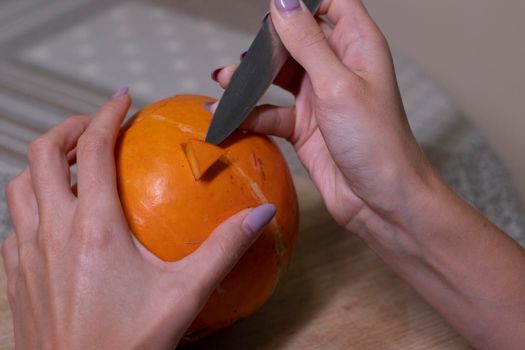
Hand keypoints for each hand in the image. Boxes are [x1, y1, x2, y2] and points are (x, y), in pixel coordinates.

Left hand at [1, 90, 274, 348]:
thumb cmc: (128, 345)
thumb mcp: (186, 295)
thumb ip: (225, 248)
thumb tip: (260, 216)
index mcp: (93, 228)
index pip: (95, 149)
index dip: (107, 114)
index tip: (122, 100)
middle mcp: (51, 232)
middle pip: (42, 154)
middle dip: (68, 129)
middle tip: (96, 128)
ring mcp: (25, 255)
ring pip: (19, 186)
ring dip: (44, 165)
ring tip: (73, 166)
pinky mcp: (14, 277)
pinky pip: (14, 225)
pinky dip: (32, 205)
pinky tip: (56, 221)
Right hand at [213, 2, 524, 348]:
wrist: (381, 202)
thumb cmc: (376, 143)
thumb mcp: (337, 85)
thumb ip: (308, 43)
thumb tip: (283, 0)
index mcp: (357, 47)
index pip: (332, 4)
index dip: (302, 2)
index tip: (272, 9)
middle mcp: (337, 68)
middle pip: (296, 39)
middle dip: (267, 44)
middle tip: (245, 55)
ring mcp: (318, 99)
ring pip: (277, 77)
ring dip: (251, 79)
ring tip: (225, 81)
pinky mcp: (303, 128)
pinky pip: (270, 113)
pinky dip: (250, 115)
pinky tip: (228, 117)